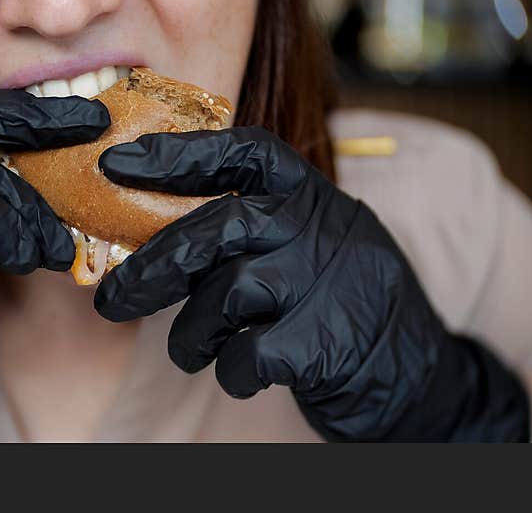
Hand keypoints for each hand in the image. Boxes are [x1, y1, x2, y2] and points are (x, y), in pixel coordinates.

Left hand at [96, 127, 529, 440]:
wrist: (420, 380)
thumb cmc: (338, 308)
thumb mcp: (309, 249)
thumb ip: (253, 234)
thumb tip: (154, 239)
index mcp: (314, 198)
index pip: (247, 151)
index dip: (181, 151)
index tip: (120, 161)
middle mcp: (323, 228)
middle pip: (221, 226)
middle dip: (155, 265)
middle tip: (111, 300)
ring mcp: (329, 282)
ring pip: (227, 292)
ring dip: (192, 333)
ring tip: (189, 352)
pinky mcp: (328, 342)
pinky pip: (248, 351)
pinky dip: (229, 370)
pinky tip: (239, 375)